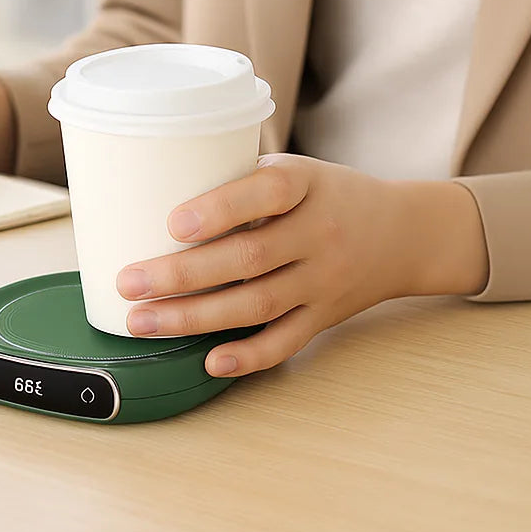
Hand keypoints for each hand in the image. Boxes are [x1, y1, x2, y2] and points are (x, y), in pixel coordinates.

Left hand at [116, 154, 488, 377]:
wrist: (402, 233)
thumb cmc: (326, 194)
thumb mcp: (295, 170)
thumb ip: (240, 180)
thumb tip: (154, 189)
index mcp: (306, 184)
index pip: (266, 192)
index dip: (220, 209)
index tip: (172, 223)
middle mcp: (319, 233)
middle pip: (249, 258)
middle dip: (182, 275)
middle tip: (128, 282)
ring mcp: (325, 280)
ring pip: (257, 304)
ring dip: (195, 318)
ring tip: (142, 321)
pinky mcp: (326, 317)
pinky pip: (287, 342)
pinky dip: (248, 356)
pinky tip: (208, 361)